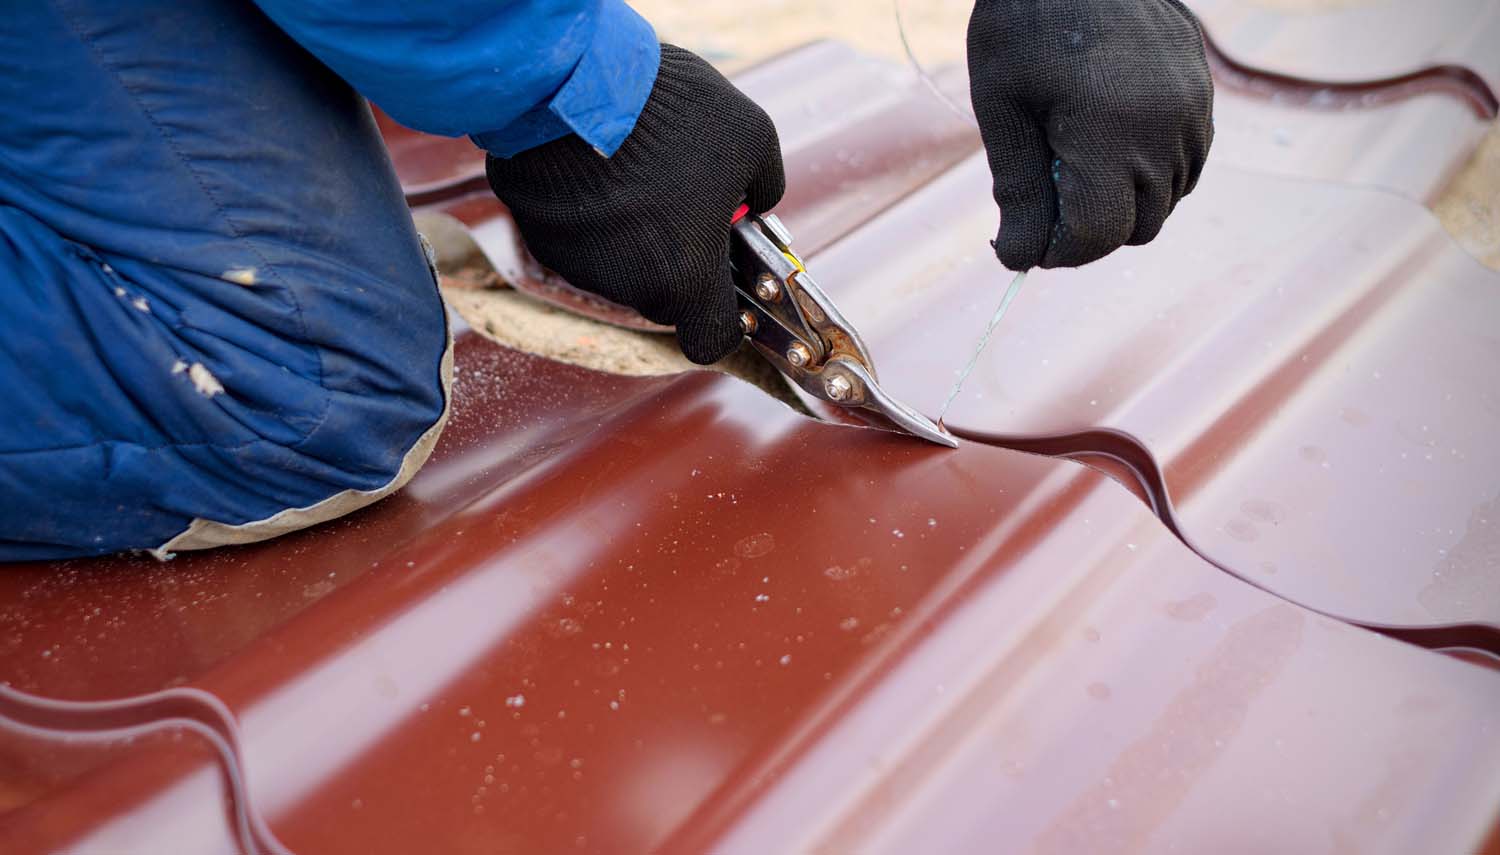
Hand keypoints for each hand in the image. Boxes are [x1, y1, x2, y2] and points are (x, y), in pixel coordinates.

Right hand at [486, 45, 784, 363]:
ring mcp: (578, 266)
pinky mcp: (542, 237)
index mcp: (686, 279)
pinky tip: (600, 167)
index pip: (710, 341)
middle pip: (666, 295)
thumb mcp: (752, 137)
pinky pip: (581, 238)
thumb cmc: (671, 115)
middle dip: (680, 259)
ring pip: (621, 265)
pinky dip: (594, 215)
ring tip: (639, 171)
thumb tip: (757, 202)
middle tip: (687, 202)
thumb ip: (765, 186)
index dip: (724, 321)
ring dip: (635, 234)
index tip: (728, 289)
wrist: (572, 83)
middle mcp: (629, 286)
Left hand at [967, 0, 1213, 269]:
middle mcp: (1165, 127)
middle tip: (1044, 202)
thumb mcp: (1003, 108)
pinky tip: (1108, 145)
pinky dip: (1149, 174)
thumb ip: (1019, 189)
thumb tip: (1019, 259)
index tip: (1022, 241)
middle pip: (1137, 227)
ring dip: (1121, 203)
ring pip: (1166, 201)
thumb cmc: (1026, 26)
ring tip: (1073, 164)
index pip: (1097, 234)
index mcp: (1111, 131)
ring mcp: (1193, 110)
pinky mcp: (1202, 93)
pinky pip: (1186, 165)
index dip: (1056, 250)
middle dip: (1089, 231)